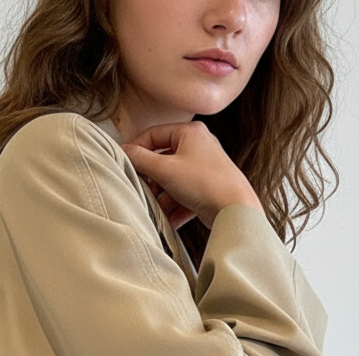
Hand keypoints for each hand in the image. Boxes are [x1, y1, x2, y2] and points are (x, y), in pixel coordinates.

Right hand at [121, 121, 262, 229]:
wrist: (235, 209)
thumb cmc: (205, 183)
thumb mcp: (165, 169)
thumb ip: (140, 159)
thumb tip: (123, 151)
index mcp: (190, 132)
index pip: (153, 134)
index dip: (136, 149)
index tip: (125, 165)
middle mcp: (199, 146)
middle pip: (162, 160)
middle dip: (151, 179)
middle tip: (143, 190)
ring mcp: (204, 168)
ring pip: (172, 180)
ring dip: (162, 197)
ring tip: (157, 209)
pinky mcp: (207, 189)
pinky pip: (183, 195)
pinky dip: (174, 207)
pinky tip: (170, 220)